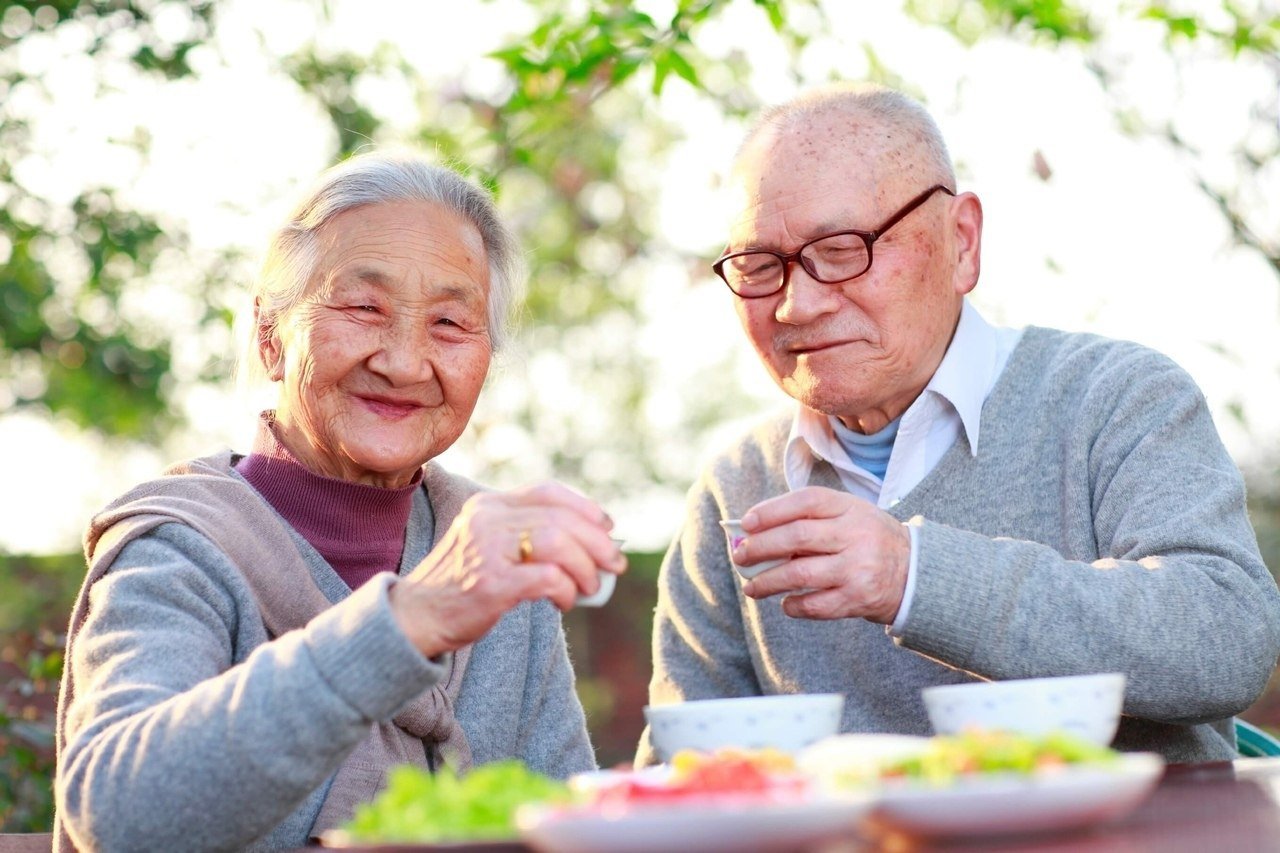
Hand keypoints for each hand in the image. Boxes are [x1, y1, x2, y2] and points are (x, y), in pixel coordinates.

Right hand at [388, 482, 625, 656]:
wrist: (413, 617)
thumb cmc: (459, 584)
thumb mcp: (486, 543)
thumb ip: (523, 534)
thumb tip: (589, 543)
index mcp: (488, 505)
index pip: (547, 492)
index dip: (585, 507)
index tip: (607, 527)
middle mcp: (486, 519)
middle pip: (559, 518)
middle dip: (597, 542)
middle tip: (615, 564)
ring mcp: (487, 550)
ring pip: (557, 543)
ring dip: (585, 567)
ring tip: (591, 587)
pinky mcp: (490, 584)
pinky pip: (547, 578)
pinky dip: (566, 590)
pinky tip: (565, 602)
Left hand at [733, 486, 909, 623]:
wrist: (916, 573)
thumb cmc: (868, 540)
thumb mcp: (849, 517)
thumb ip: (810, 520)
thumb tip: (756, 535)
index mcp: (851, 509)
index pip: (805, 502)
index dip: (771, 511)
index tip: (746, 523)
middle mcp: (855, 536)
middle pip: (796, 537)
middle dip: (760, 547)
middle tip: (740, 556)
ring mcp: (857, 568)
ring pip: (799, 574)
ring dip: (767, 582)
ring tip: (751, 587)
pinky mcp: (858, 599)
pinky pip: (815, 605)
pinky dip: (793, 605)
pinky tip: (785, 603)